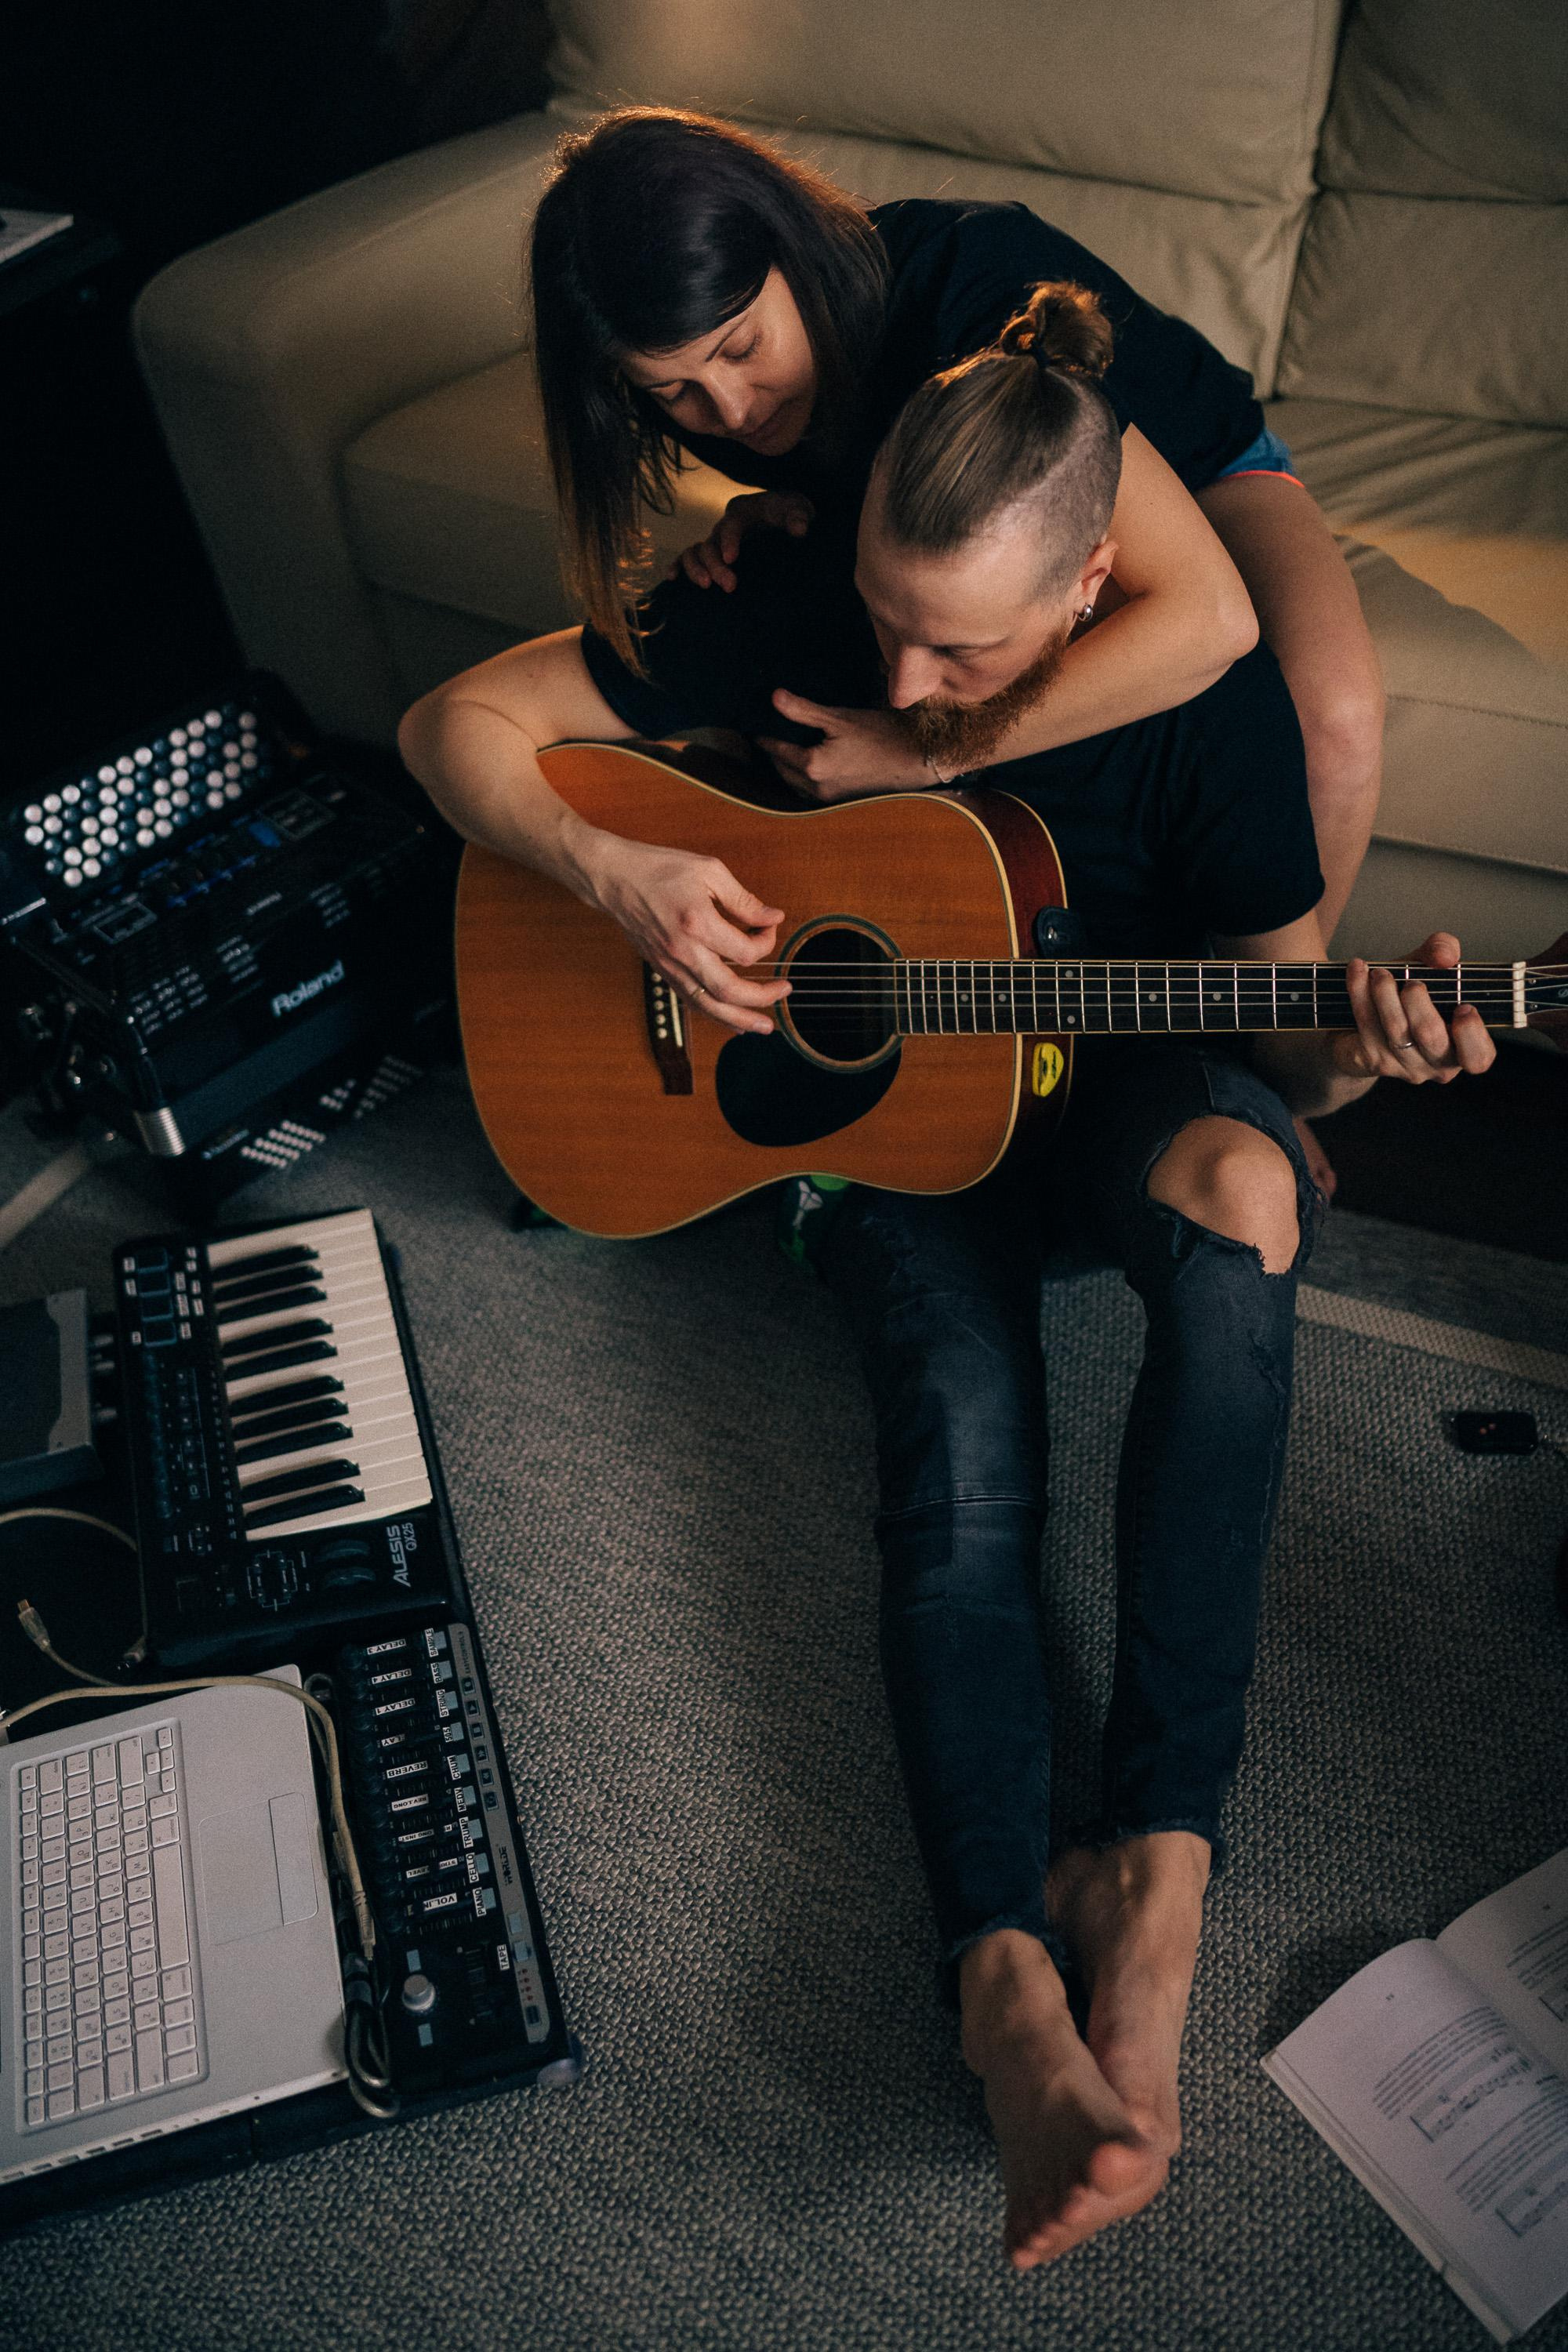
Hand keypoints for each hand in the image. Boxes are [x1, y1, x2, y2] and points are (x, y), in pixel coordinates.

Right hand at [583, 833, 787, 1036]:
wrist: (615, 879)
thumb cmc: (658, 869)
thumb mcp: (709, 871)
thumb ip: (743, 899)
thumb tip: (774, 917)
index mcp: (696, 922)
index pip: (744, 950)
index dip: (766, 941)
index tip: (768, 925)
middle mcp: (682, 951)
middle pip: (729, 990)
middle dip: (762, 997)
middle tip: (785, 991)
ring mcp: (670, 965)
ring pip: (709, 1005)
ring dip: (741, 1019)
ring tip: (765, 1026)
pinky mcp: (663, 971)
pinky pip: (692, 1001)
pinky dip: (715, 1014)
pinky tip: (733, 1021)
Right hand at [665, 492, 813, 591]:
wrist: (783, 517)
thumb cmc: (789, 513)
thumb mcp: (798, 510)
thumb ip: (798, 517)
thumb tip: (799, 530)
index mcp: (743, 511)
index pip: (731, 524)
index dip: (729, 540)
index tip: (732, 559)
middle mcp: (724, 524)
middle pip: (711, 543)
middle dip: (717, 564)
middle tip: (730, 586)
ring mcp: (716, 540)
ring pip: (695, 550)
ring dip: (695, 568)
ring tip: (705, 587)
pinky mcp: (713, 553)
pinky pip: (689, 557)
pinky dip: (678, 566)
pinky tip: (672, 579)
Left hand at [756, 692, 930, 799]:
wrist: (916, 760)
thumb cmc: (881, 735)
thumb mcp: (840, 718)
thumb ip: (804, 711)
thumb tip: (774, 697)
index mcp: (813, 766)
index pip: (776, 750)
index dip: (764, 737)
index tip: (755, 728)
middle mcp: (816, 788)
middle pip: (781, 770)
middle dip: (772, 754)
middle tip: (765, 735)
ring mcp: (828, 798)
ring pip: (795, 783)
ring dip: (786, 769)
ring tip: (782, 749)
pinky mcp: (840, 801)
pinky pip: (810, 791)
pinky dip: (802, 778)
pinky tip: (807, 765)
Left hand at [1333, 933, 1496, 1084]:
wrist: (1364, 1027)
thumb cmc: (1409, 997)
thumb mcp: (1430, 969)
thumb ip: (1443, 951)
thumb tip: (1445, 955)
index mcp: (1462, 1048)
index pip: (1478, 1057)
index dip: (1471, 1034)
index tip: (1463, 1007)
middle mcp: (1435, 1064)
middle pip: (1430, 1035)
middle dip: (1418, 1001)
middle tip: (1411, 982)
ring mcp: (1402, 1066)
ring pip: (1396, 1030)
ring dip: (1385, 993)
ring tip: (1380, 973)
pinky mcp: (1371, 1059)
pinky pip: (1366, 1023)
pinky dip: (1359, 991)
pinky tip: (1357, 970)